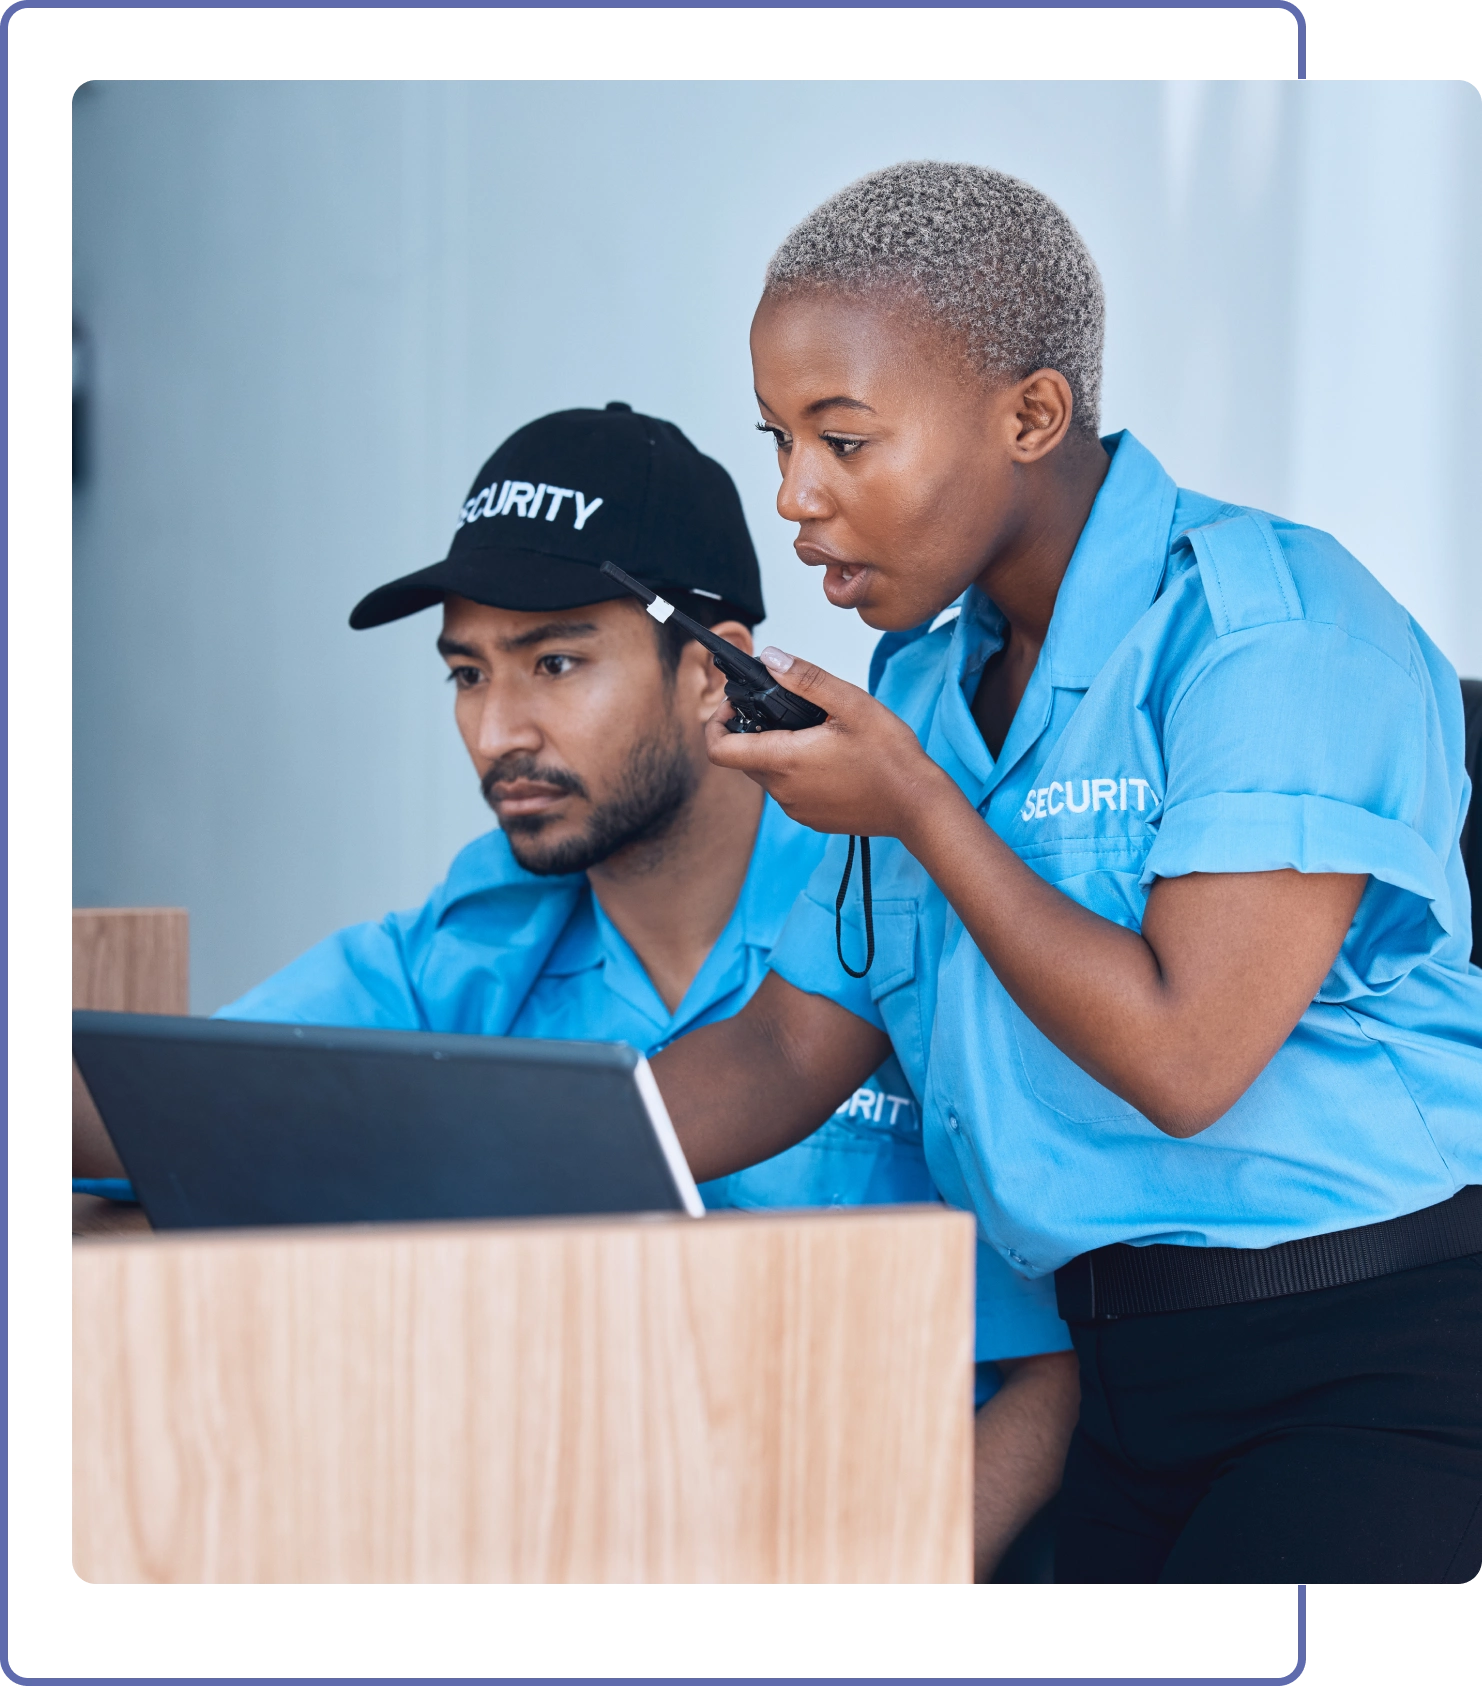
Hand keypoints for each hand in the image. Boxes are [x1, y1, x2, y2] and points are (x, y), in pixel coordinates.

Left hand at [705, 648, 956, 839]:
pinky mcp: (811, 818)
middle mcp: (783, 790)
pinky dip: (797, 772)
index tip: (735, 705)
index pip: (719, 749)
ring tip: (816, 733)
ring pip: (767, 774)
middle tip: (788, 710)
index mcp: (784, 760)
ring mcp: (796, 809)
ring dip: (778, 751)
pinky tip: (829, 759)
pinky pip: (789, 792)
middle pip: (743, 758)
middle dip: (755, 731)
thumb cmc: (891, 757)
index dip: (717, 723)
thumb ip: (806, 679)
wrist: (918, 806)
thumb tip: (770, 658)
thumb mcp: (851, 703)